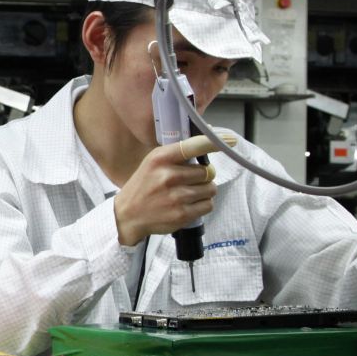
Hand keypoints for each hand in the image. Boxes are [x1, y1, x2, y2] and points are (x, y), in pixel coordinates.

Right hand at [113, 133, 229, 246]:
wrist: (127, 215)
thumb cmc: (144, 186)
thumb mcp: (153, 162)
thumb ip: (178, 154)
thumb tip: (209, 146)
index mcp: (160, 158)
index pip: (194, 146)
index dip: (214, 142)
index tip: (229, 140)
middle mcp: (168, 176)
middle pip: (206, 172)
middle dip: (203, 176)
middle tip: (191, 181)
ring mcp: (175, 197)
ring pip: (210, 189)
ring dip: (205, 191)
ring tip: (190, 193)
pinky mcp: (181, 214)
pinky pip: (207, 205)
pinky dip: (203, 204)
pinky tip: (189, 204)